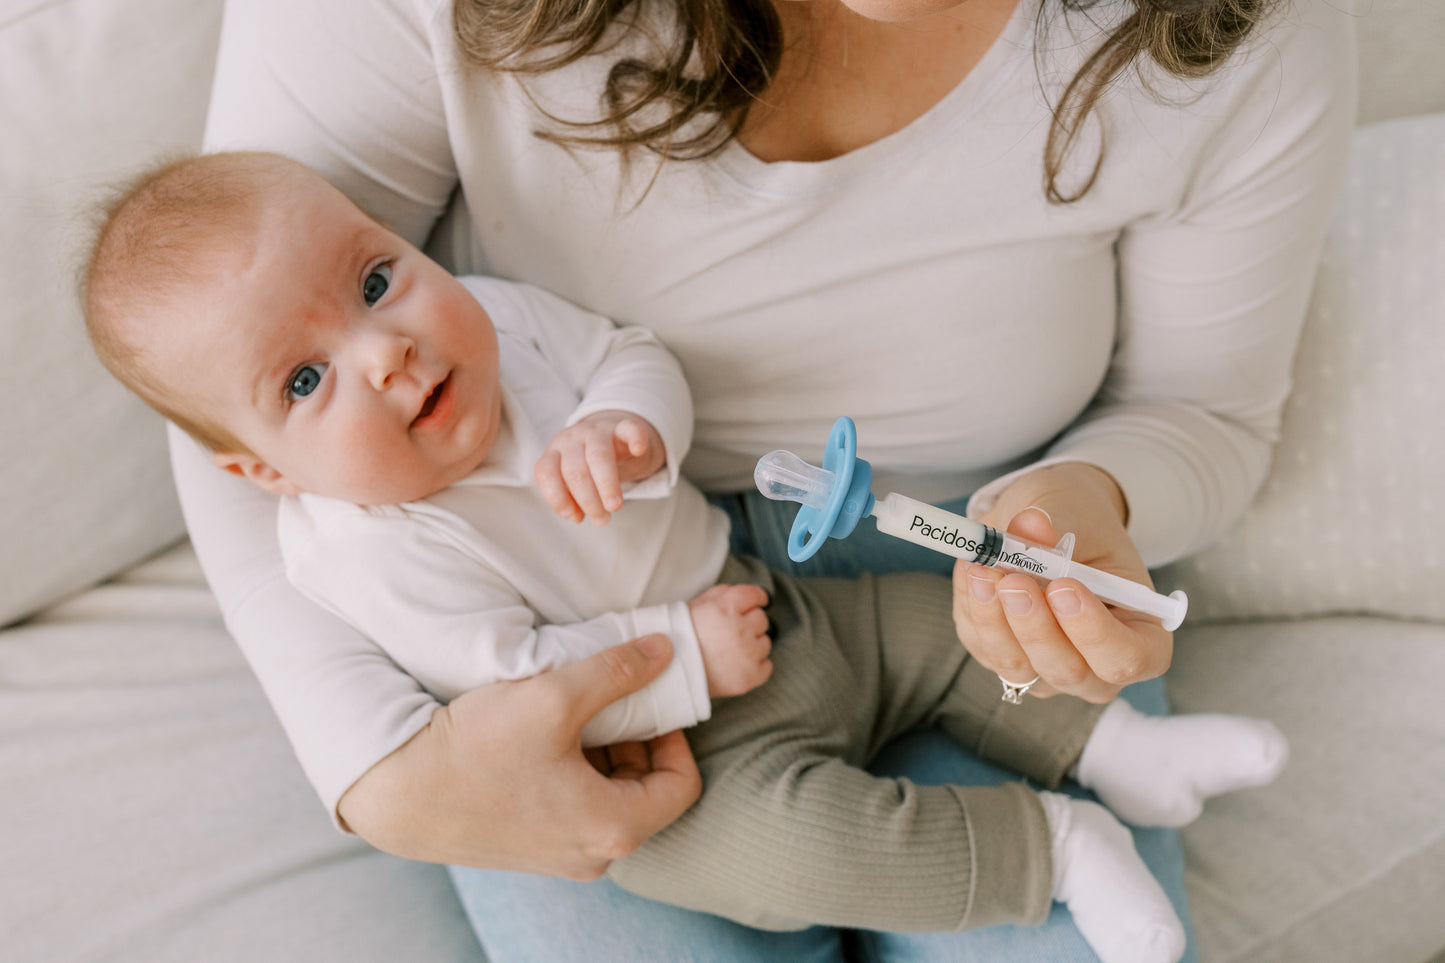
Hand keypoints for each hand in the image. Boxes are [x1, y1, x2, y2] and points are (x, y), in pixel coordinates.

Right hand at [336, 634, 701, 879]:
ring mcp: (561, 858)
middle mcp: (594, 855)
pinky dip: (575, 773)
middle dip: (636, 741)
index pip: (681, 784)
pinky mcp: (532, 851)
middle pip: (646, 792)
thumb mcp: (555, 697)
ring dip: (604, 755)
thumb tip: (665, 650)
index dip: (675, 736)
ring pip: (610, 800)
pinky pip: (576, 810)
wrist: (399, 793)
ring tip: (573, 714)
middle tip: (610, 701)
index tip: (648, 702)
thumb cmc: (476, 749)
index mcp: (613, 827)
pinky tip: (544, 739)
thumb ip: (618, 671)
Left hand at [535, 410, 664, 524]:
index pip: (547, 473)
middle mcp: (572, 439)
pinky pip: (629, 429)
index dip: (559, 499)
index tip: (577, 518)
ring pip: (599, 456)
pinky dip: (635, 439)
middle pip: (575, 471)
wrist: (612, 437)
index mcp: (555, 452)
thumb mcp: (574, 480)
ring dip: (606, 485)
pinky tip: (639, 450)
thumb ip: (571, 497)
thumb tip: (577, 516)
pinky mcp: (622, 426)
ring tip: (614, 507)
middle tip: (602, 519)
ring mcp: (597, 430)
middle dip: (588, 500)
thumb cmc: (589, 465)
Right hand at [688, 583, 772, 697]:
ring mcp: (747, 654)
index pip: (755, 595)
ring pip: (765, 643)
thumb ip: (720, 594)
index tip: (757, 602)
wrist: (670, 674)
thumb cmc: (679, 637)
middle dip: (749, 623)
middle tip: (731, 633)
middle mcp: (739, 629)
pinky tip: (738, 666)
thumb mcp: (694, 606)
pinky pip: (767, 666)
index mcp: (724, 608)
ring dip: (753, 645)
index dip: (757, 598)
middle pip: (761, 619)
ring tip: (731, 652)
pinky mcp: (750, 676)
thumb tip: (742, 594)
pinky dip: (756, 666)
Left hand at [952, 462, 1171, 703]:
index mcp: (1139, 634)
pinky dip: (973, 609)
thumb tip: (1030, 527)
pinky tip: (973, 572)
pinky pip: (982, 646)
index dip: (1095, 633)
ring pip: (1017, 666)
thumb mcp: (1075, 509)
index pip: (1127, 658)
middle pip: (1068, 672)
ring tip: (983, 569)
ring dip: (994, 620)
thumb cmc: (1079, 522)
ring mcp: (1045, 667)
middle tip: (1014, 581)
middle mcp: (1095, 665)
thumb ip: (1057, 522)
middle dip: (1035, 627)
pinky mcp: (1001, 655)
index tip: (1064, 587)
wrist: (1046, 521)